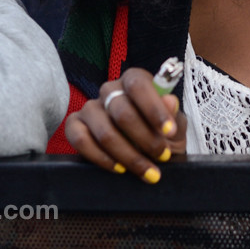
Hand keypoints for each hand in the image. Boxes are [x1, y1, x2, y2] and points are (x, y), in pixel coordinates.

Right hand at [65, 67, 185, 183]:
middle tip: (162, 156)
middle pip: (122, 112)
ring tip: (146, 170)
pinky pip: (80, 140)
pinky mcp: (75, 125)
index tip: (169, 131)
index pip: (138, 85)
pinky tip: (119, 168)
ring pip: (104, 132)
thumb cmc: (161, 135)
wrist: (146, 154)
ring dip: (128, 155)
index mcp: (134, 80)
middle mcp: (109, 90)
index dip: (153, 108)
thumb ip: (174, 114)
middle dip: (145, 139)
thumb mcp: (174, 126)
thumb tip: (170, 101)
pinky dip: (101, 158)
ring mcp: (90, 108)